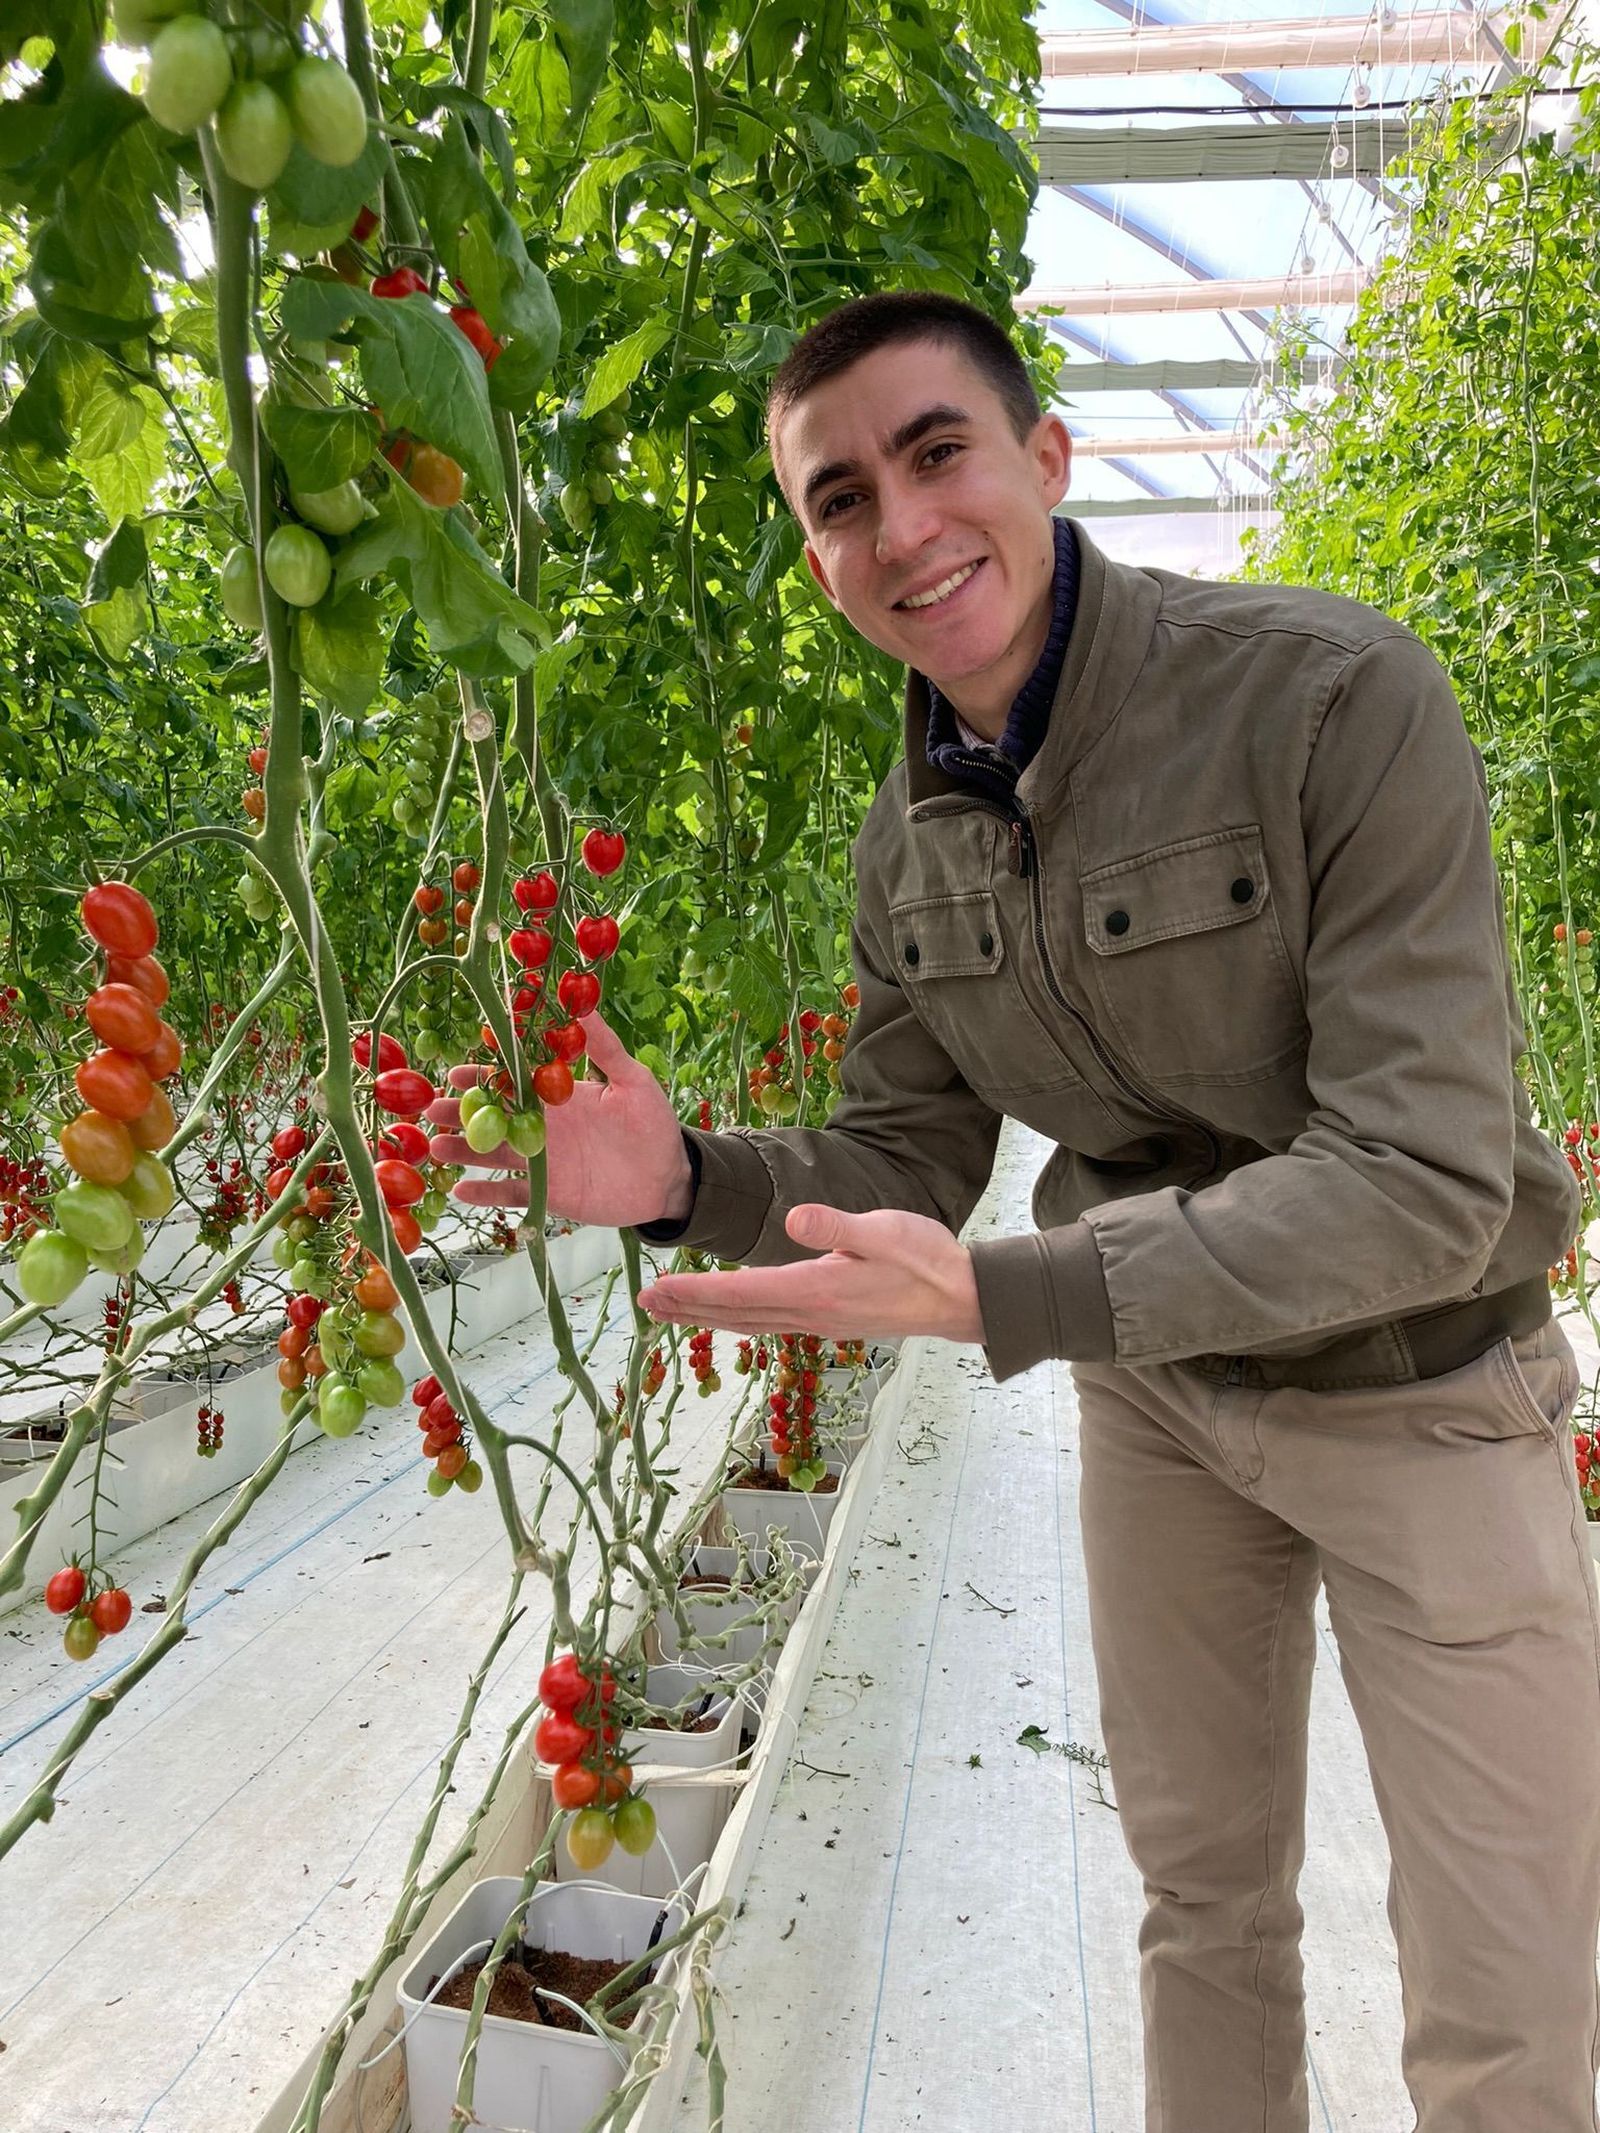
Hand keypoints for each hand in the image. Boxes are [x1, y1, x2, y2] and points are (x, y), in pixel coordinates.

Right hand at [425, 1010, 692, 1229]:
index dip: (483, 1076)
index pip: (512, 1081)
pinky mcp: (549, 1192)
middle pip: (493, 1117)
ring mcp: (542, 1160)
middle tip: (429, 1109)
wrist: (669, 1177)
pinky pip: (512, 1193)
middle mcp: (543, 1126)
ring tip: (435, 1148)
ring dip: (464, 1151)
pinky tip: (460, 1191)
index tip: (454, 1072)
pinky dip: (487, 1194)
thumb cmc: (653, 1124)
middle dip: (461, 1112)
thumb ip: (605, 1048)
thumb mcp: (632, 1081)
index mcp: (558, 1096)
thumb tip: (584, 1004)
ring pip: (494, 1153)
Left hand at [636, 1204, 985, 1345]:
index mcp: (816, 1289)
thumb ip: (836, 1225)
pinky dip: (739, 1319)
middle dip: (687, 1308)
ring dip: (706, 1317)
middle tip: (645, 1304)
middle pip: (735, 1313)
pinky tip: (730, 1316)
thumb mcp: (883, 1230)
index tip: (657, 1290)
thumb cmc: (926, 1260)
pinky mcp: (830, 1319)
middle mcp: (811, 1313)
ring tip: (671, 1311)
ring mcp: (820, 1321)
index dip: (695, 1292)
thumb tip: (794, 1220)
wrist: (962, 1298)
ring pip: (750, 1322)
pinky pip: (770, 1323)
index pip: (741, 1292)